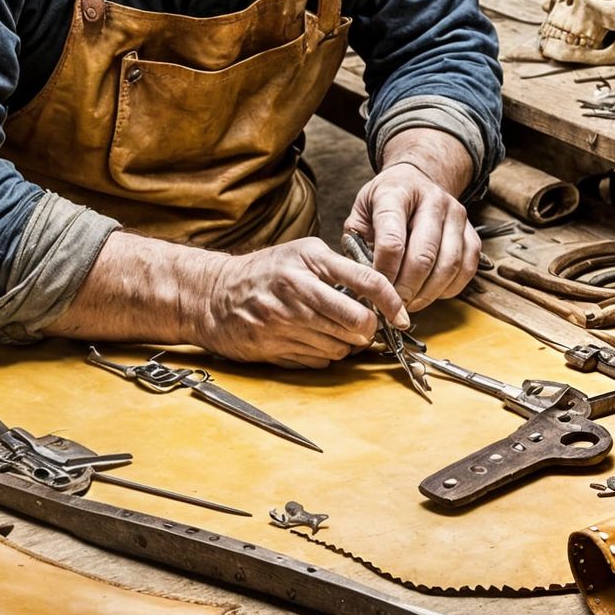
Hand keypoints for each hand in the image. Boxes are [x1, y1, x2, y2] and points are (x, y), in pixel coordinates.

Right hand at [191, 237, 406, 367]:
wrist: (212, 295)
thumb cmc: (262, 273)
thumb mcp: (299, 254)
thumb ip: (336, 268)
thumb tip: (378, 294)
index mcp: (309, 260)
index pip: (367, 281)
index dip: (393, 302)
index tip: (402, 314)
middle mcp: (297, 289)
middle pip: (358, 322)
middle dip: (368, 330)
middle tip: (363, 326)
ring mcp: (285, 321)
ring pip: (341, 346)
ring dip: (346, 344)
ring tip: (332, 331)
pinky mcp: (275, 346)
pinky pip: (320, 360)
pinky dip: (324, 354)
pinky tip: (312, 340)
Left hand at [345, 160, 479, 310]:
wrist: (415, 180)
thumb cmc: (384, 201)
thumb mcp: (360, 213)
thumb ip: (357, 244)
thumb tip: (364, 283)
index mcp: (396, 193)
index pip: (392, 240)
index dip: (384, 273)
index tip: (375, 291)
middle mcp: (432, 200)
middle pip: (423, 256)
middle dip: (406, 288)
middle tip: (393, 305)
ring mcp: (456, 215)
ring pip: (449, 265)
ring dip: (428, 293)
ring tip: (410, 303)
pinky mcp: (471, 231)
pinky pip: (467, 269)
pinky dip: (449, 289)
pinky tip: (430, 293)